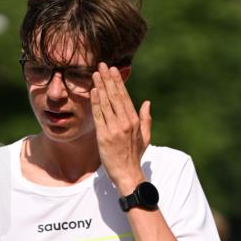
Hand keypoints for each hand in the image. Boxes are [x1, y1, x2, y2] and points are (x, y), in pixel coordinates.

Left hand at [90, 63, 150, 191]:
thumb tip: (147, 102)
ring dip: (100, 86)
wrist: (127, 174)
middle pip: (115, 96)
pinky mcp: (103, 136)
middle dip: (107, 79)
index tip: (112, 70)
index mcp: (135, 121)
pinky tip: (93, 91)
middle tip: (101, 65)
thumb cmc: (135, 157)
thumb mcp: (145, 137)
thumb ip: (146, 119)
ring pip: (106, 103)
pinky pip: (99, 116)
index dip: (117, 82)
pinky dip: (96, 102)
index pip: (125, 97)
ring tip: (95, 74)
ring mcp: (114, 129)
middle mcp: (125, 123)